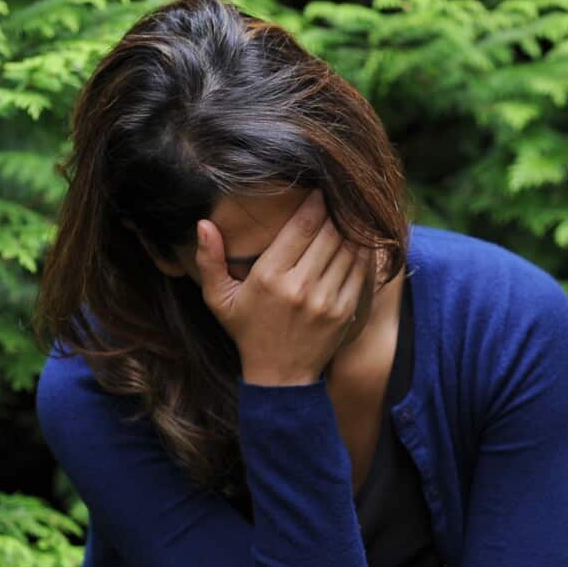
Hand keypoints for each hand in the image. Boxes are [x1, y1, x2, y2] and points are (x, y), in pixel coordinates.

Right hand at [194, 188, 372, 386]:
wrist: (280, 376)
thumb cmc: (248, 331)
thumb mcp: (218, 299)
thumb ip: (209, 260)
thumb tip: (203, 224)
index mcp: (269, 277)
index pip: (301, 227)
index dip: (316, 203)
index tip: (320, 189)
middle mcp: (300, 286)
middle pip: (329, 233)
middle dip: (337, 210)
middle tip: (341, 194)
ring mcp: (327, 299)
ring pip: (349, 248)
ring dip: (354, 227)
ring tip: (355, 211)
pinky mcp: (345, 311)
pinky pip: (361, 271)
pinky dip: (364, 251)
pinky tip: (363, 238)